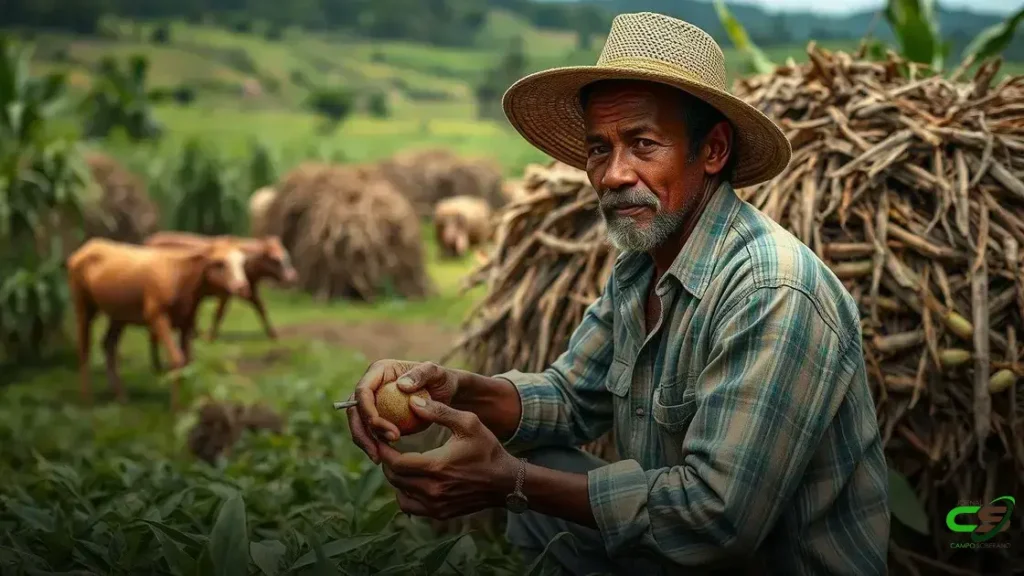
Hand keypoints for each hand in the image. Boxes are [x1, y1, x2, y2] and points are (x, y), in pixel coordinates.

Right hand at [347, 360, 458, 463]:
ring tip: (379, 458)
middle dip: (362, 432)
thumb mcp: (436, 373)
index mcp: (379, 371)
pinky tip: (383, 457)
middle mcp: (372, 385)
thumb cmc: (442, 379)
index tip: (383, 429)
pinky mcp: (379, 416)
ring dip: (366, 442)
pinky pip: (370, 432)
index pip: (363, 391)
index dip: (366, 411)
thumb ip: (421, 374)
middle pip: (355, 410)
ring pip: (359, 424)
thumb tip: (400, 386)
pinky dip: (374, 444)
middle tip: (377, 451)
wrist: (445, 391)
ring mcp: (373, 401)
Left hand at [378, 395, 516, 519]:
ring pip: (400, 494)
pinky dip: (405, 494)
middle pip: (394, 478)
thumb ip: (439, 412)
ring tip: (399, 463)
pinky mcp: (440, 513)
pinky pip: (411, 506)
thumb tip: (412, 401)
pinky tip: (411, 480)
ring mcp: (436, 505)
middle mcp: (432, 489)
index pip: (396, 463)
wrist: (506, 482)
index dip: (384, 451)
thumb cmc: (487, 449)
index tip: (381, 439)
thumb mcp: (468, 423)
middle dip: (387, 462)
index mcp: (436, 466)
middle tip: (387, 448)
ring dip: (395, 478)